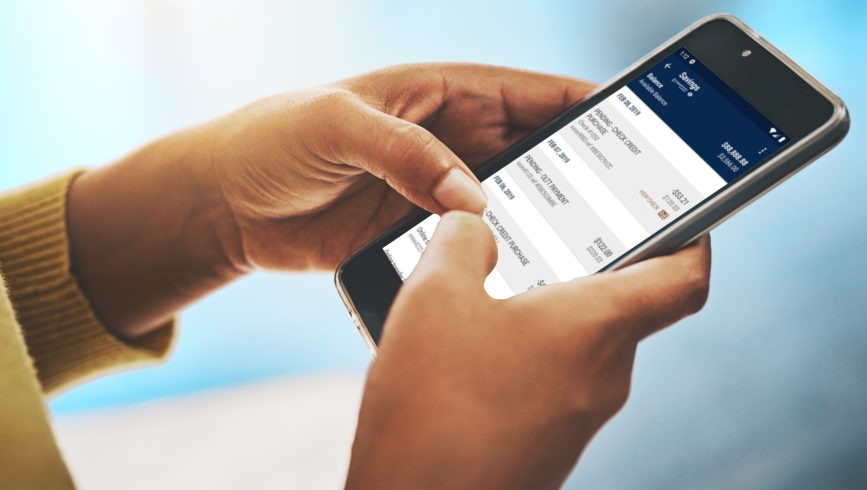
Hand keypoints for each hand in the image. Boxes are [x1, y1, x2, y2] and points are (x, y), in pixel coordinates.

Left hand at [199, 64, 594, 270]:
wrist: (227, 204)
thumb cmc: (274, 139)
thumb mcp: (337, 124)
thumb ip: (404, 151)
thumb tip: (471, 196)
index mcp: (442, 93)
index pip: (532, 94)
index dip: (588, 107)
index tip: (639, 129)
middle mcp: (452, 142)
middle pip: (539, 154)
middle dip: (583, 175)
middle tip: (629, 207)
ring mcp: (440, 192)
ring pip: (515, 205)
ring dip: (547, 224)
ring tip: (591, 251)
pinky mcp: (422, 237)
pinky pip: (477, 246)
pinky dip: (504, 259)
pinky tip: (529, 280)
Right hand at [346, 212, 710, 489]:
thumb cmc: (433, 406)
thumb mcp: (434, 294)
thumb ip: (462, 239)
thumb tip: (475, 226)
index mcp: (597, 326)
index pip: (684, 277)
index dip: (695, 237)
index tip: (686, 214)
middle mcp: (603, 376)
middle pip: (621, 307)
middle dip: (582, 269)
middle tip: (541, 236)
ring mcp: (577, 420)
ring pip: (578, 346)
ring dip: (542, 314)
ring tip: (482, 294)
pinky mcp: (548, 447)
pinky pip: (551, 384)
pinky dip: (522, 357)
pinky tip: (468, 352)